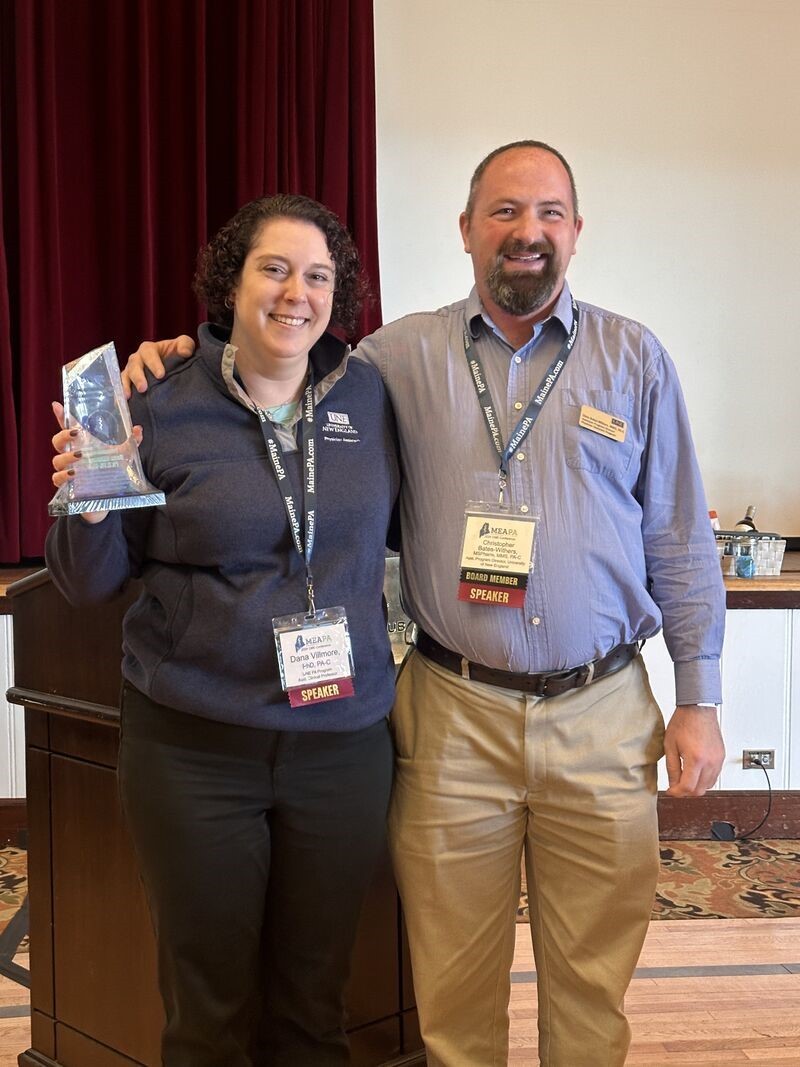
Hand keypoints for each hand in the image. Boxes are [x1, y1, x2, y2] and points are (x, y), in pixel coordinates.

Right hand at [51, 401, 142, 524]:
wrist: (108, 501)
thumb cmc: (111, 474)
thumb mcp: (122, 457)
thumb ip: (131, 443)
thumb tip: (138, 429)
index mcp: (82, 445)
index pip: (68, 428)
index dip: (60, 415)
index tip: (56, 404)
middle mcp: (71, 456)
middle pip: (57, 441)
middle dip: (63, 435)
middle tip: (75, 433)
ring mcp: (68, 471)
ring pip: (56, 460)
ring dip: (66, 457)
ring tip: (80, 456)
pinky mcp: (68, 487)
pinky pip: (57, 479)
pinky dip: (63, 476)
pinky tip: (74, 474)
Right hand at [122, 335, 195, 396]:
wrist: (175, 366)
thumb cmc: (178, 354)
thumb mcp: (184, 345)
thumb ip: (186, 345)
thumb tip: (184, 352)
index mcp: (149, 349)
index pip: (148, 353)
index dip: (153, 363)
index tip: (161, 375)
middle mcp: (138, 358)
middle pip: (134, 365)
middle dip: (138, 377)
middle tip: (143, 388)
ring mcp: (132, 371)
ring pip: (126, 375)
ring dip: (127, 385)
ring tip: (129, 396)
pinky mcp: (130, 382)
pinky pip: (123, 386)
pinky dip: (121, 393)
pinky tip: (123, 402)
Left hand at [663, 704, 724, 796]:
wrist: (698, 708)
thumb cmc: (684, 722)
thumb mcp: (670, 746)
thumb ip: (672, 768)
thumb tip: (673, 784)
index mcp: (696, 759)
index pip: (688, 787)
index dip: (677, 793)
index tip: (670, 791)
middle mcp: (710, 762)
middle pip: (700, 790)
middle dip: (686, 792)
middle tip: (675, 786)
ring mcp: (718, 760)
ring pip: (709, 785)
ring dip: (696, 786)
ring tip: (684, 778)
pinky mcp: (721, 757)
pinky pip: (715, 776)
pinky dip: (705, 779)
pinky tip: (695, 773)